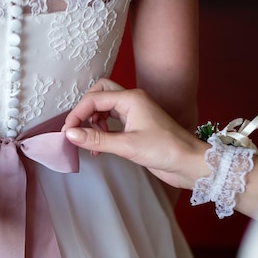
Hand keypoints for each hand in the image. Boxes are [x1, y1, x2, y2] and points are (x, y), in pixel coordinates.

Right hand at [63, 79, 209, 189]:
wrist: (190, 164)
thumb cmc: (166, 150)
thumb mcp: (127, 146)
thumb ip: (97, 139)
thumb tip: (70, 134)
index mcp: (131, 98)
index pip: (94, 99)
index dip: (77, 114)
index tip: (67, 132)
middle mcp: (132, 101)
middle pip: (99, 93)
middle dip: (85, 109)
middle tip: (77, 129)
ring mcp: (135, 112)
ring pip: (105, 106)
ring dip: (92, 120)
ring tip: (89, 140)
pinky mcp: (136, 125)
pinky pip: (112, 120)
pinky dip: (101, 129)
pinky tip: (99, 146)